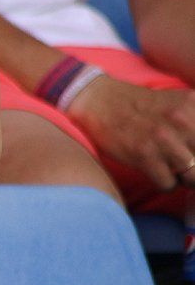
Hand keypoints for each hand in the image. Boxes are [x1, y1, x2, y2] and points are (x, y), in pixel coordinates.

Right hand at [67, 75, 194, 189]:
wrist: (99, 100)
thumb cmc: (140, 106)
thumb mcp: (180, 102)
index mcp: (194, 105)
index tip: (193, 154)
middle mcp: (183, 120)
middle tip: (185, 165)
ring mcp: (163, 138)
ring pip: (193, 177)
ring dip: (184, 178)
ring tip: (171, 168)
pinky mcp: (143, 154)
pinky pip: (168, 184)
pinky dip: (163, 182)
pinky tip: (154, 170)